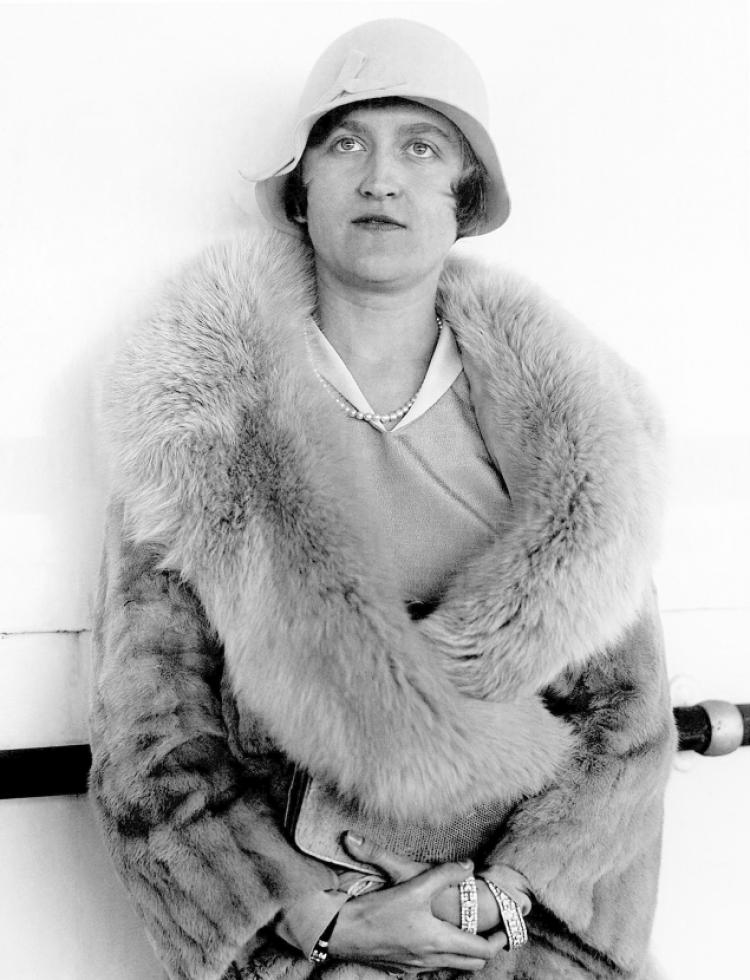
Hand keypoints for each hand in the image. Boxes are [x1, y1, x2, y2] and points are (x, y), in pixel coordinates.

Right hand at [327, 859, 507, 972]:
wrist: (342, 931)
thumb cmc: (378, 909)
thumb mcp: (414, 884)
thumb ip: (445, 873)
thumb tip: (469, 866)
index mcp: (439, 941)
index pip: (482, 951)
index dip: (498, 941)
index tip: (503, 929)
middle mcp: (431, 960)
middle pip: (471, 965)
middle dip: (484, 950)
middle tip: (488, 932)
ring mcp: (415, 967)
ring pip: (450, 967)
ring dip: (462, 954)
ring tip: (463, 934)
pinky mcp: (400, 968)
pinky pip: (429, 969)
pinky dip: (440, 957)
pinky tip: (431, 941)